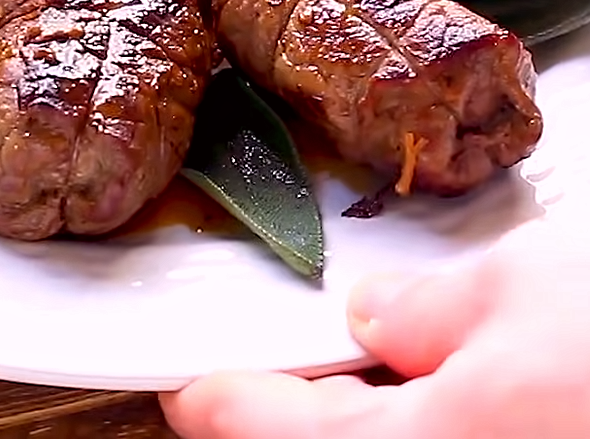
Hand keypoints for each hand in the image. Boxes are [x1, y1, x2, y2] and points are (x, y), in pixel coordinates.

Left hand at [160, 217, 589, 437]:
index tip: (192, 392)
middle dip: (290, 426)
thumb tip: (377, 318)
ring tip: (364, 382)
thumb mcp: (526, 293)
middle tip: (270, 387)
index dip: (223, 408)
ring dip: (354, 429)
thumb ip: (426, 313)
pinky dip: (419, 429)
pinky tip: (435, 401)